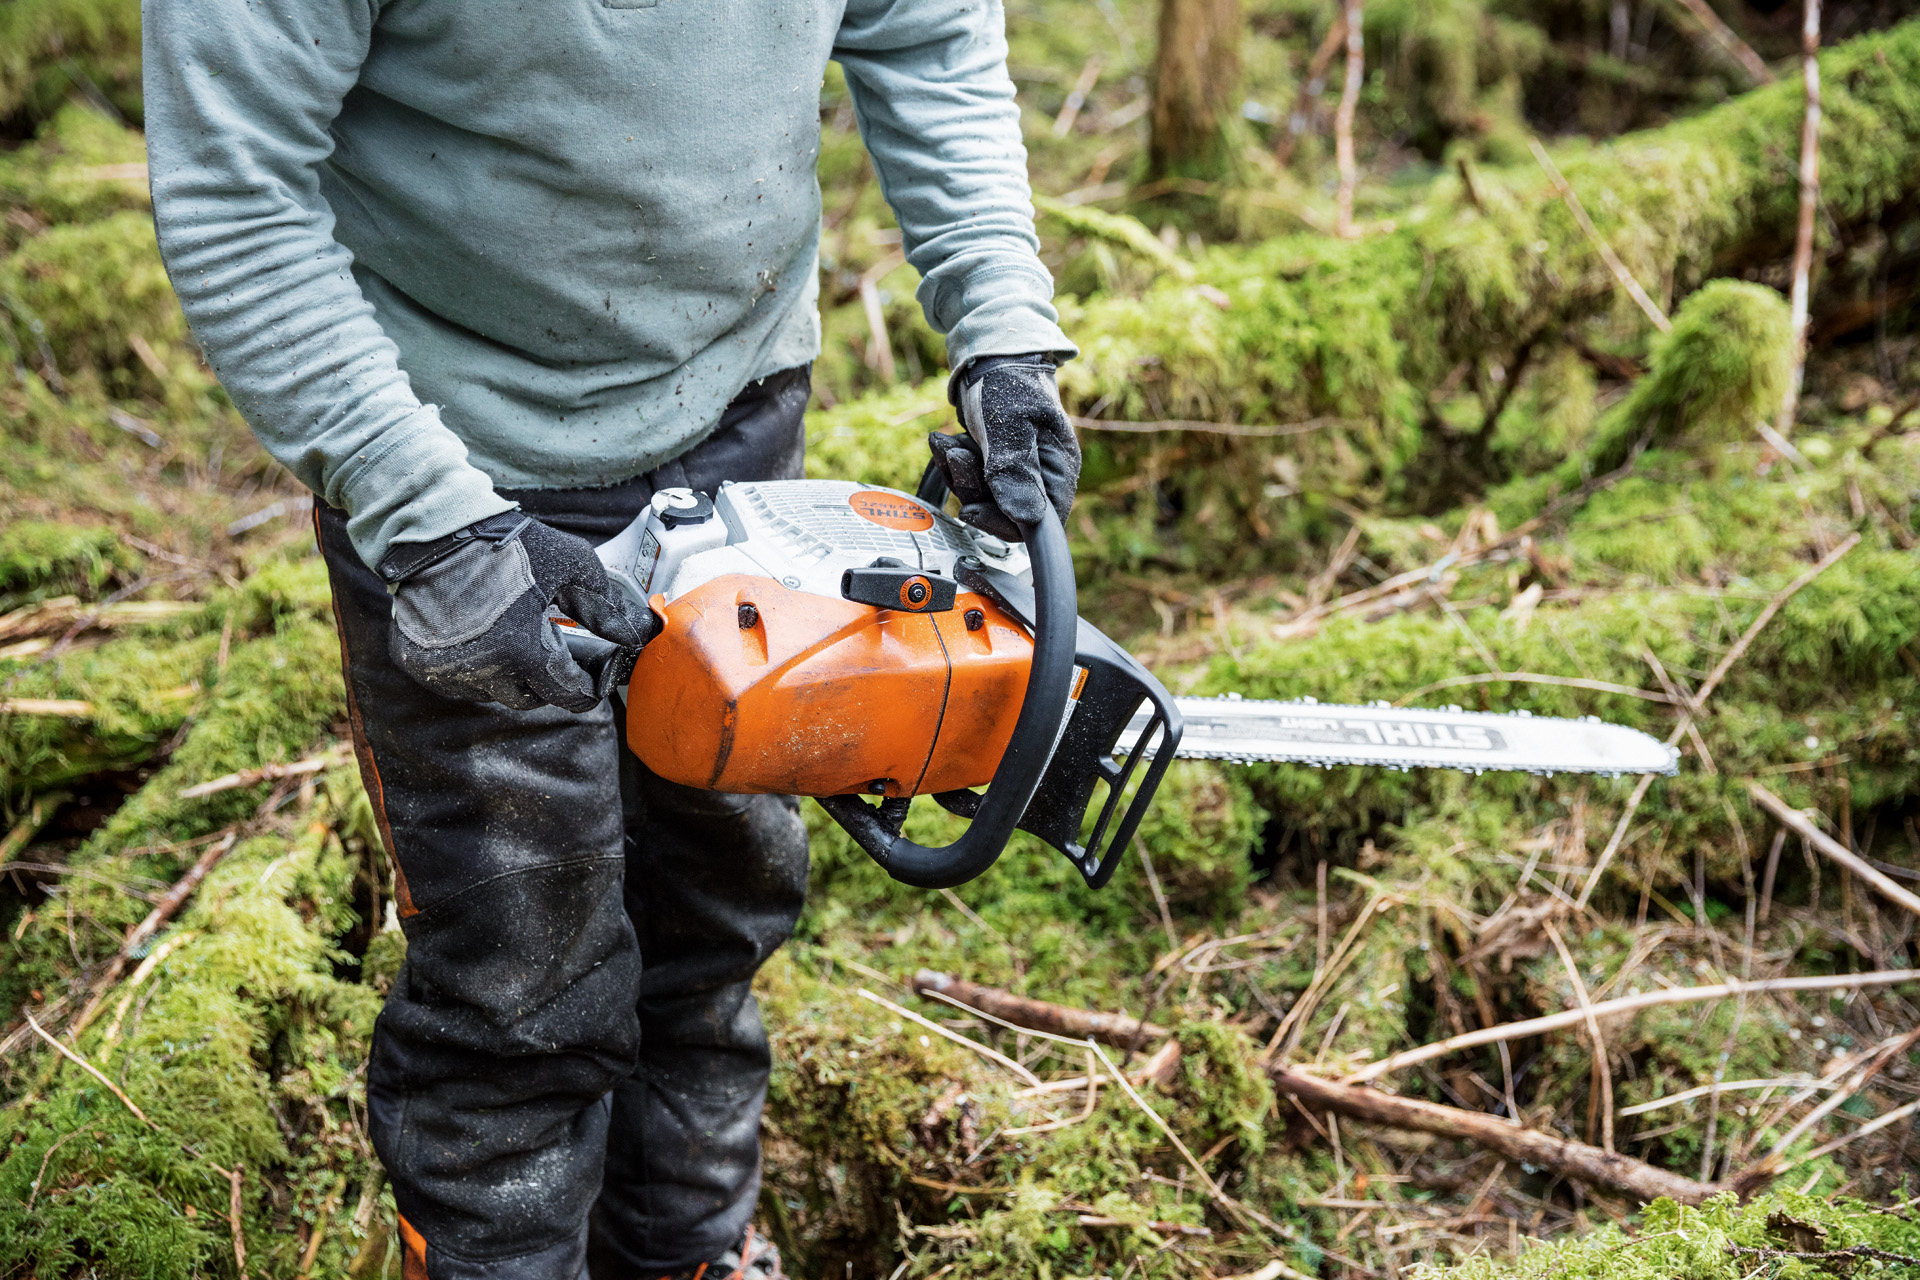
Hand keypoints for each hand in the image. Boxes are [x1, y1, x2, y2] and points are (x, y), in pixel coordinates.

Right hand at [379, 512, 657, 712]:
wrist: (436, 530)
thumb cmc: (506, 544)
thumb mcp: (570, 565)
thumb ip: (603, 605)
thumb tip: (629, 634)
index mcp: (523, 650)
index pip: (569, 694)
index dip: (589, 686)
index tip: (596, 673)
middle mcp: (484, 670)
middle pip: (532, 697)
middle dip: (549, 677)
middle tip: (555, 646)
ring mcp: (448, 670)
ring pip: (494, 691)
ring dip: (511, 673)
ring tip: (517, 632)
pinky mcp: (419, 664)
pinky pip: (460, 680)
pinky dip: (476, 666)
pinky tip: (484, 633)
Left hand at [929, 353, 1079, 541]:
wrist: (991, 352)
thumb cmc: (1009, 378)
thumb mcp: (1011, 422)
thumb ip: (1015, 469)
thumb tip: (1026, 518)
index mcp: (1058, 472)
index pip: (1037, 524)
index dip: (1003, 524)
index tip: (972, 509)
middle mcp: (1040, 477)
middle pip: (1001, 513)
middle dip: (970, 487)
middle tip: (957, 455)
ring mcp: (1015, 471)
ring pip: (980, 497)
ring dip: (957, 472)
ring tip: (949, 442)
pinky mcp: (993, 464)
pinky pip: (968, 481)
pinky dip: (952, 463)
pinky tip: (947, 441)